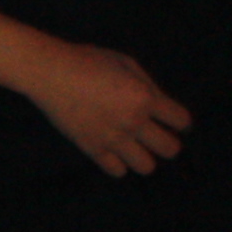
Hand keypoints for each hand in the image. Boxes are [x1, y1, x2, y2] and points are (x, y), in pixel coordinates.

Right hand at [27, 42, 191, 177]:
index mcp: (145, 97)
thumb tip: (159, 105)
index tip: (174, 121)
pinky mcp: (93, 149)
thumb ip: (147, 85)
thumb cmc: (88, 60)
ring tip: (134, 147)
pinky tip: (113, 150)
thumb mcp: (125, 63)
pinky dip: (119, 163)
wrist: (50, 72)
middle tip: (155, 136)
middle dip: (168, 143)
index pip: (181, 121)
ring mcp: (113, 139)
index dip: (181, 122)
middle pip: (170, 149)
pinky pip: (118, 171)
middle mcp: (134, 122)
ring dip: (144, 157)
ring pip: (146, 167)